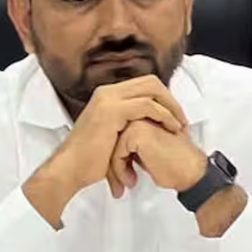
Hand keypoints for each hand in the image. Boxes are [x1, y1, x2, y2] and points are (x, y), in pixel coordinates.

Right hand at [24, 75, 187, 226]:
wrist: (69, 169)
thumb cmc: (88, 160)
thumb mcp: (110, 136)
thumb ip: (126, 127)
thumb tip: (145, 127)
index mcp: (106, 96)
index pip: (143, 85)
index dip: (163, 98)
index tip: (174, 118)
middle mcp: (107, 92)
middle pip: (150, 82)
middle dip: (170, 99)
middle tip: (182, 120)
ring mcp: (109, 99)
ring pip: (152, 89)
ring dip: (171, 106)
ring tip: (180, 126)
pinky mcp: (112, 111)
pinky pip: (147, 105)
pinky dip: (164, 115)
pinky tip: (171, 129)